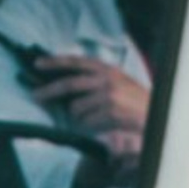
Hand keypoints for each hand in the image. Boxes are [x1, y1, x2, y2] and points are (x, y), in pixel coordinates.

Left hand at [29, 54, 147, 164]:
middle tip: (35, 96)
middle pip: (70, 84)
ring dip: (79, 117)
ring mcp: (108, 93)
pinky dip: (90, 125)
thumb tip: (64, 90)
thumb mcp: (114, 83)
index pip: (77, 62)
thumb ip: (92, 82)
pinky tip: (104, 123)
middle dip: (49, 91)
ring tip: (95, 116)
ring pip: (77, 108)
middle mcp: (106, 77)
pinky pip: (87, 121)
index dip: (56, 62)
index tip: (37, 63)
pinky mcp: (110, 109)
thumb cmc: (131, 101)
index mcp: (106, 69)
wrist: (153, 114)